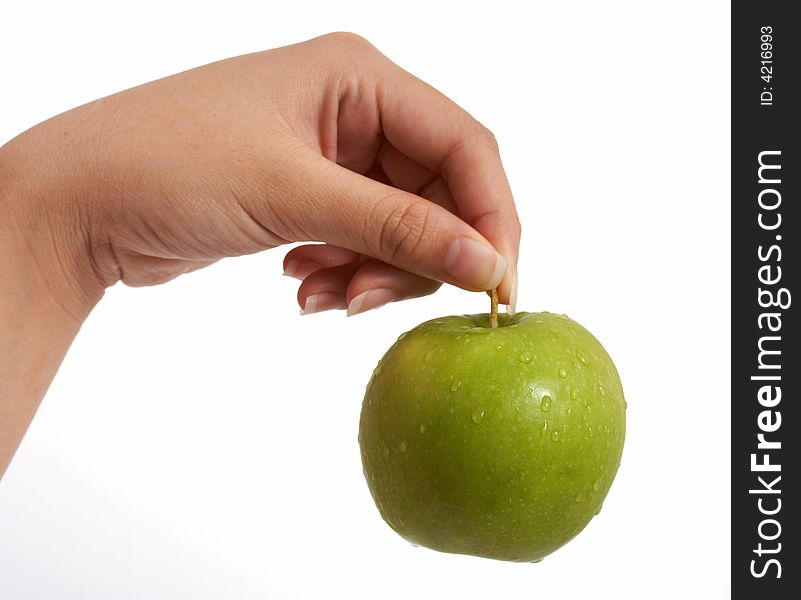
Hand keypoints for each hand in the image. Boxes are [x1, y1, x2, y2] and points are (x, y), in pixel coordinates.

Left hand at [1, 32, 518, 319]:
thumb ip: (399, 229)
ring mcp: (333, 154)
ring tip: (326, 298)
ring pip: (402, 226)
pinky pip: (363, 242)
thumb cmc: (170, 166)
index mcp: (359, 76)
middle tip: (376, 302)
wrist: (80, 201)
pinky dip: (346, 273)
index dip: (490, 219)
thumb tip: (487, 265)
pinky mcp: (312, 195)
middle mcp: (354, 108)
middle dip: (418, 257)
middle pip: (438, 193)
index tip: (498, 287)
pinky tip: (305, 286)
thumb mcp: (295, 195)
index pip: (464, 146)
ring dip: (376, 273)